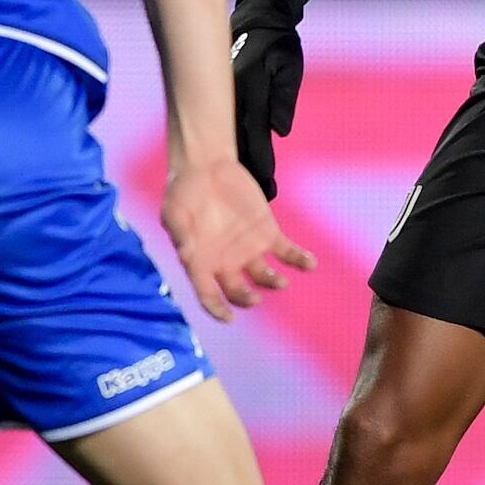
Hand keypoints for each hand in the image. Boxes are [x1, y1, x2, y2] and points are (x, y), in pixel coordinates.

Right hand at [163, 152, 317, 319]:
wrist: (205, 166)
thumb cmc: (183, 192)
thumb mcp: (174, 211)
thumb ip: (180, 234)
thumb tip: (186, 256)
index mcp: (201, 264)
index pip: (209, 296)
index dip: (217, 310)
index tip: (228, 318)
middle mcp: (226, 263)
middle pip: (239, 291)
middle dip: (247, 299)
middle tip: (255, 298)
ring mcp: (249, 250)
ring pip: (265, 276)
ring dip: (274, 282)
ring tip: (282, 282)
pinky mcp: (268, 233)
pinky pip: (287, 252)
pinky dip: (299, 260)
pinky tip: (310, 264)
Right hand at [231, 24, 302, 201]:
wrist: (257, 18)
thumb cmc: (277, 42)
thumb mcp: (288, 63)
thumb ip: (283, 95)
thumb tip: (280, 129)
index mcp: (248, 88)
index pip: (254, 133)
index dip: (261, 162)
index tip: (268, 186)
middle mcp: (232, 97)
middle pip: (239, 143)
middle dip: (250, 172)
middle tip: (263, 199)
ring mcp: (226, 98)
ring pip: (232, 139)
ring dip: (242, 164)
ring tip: (254, 192)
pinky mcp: (225, 99)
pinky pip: (230, 129)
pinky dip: (238, 149)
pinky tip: (244, 167)